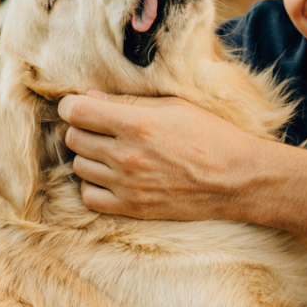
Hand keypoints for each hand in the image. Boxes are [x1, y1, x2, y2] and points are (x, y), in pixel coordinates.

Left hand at [59, 91, 266, 220]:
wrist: (236, 178)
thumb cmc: (209, 135)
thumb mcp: (173, 106)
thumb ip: (128, 102)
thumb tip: (89, 98)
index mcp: (136, 124)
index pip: (76, 112)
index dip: (71, 105)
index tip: (78, 105)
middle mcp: (126, 156)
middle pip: (73, 138)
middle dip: (82, 128)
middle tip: (100, 127)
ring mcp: (127, 185)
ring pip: (79, 166)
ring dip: (89, 156)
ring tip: (109, 151)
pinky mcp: (132, 208)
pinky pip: (88, 197)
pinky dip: (93, 185)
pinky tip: (109, 176)